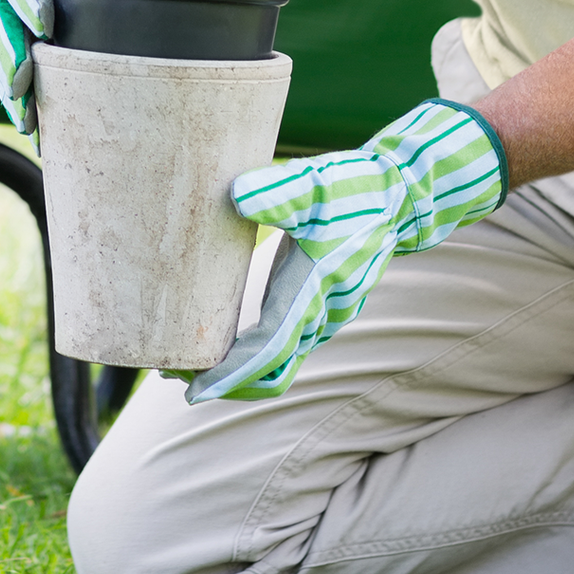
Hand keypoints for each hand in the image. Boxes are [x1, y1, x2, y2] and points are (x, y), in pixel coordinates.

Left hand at [185, 100, 506, 403]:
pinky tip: (222, 336)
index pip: (268, 352)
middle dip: (225, 381)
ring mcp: (322, 314)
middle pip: (269, 371)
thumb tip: (237, 196)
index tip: (192, 389)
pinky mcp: (318, 304)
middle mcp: (320, 314)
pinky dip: (252, 354)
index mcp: (314, 291)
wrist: (399, 197)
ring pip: (277, 362)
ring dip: (237, 370)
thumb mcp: (315, 184)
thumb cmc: (355, 188)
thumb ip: (279, 192)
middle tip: (174, 376)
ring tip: (187, 361)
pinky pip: (283, 346)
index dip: (230, 375)